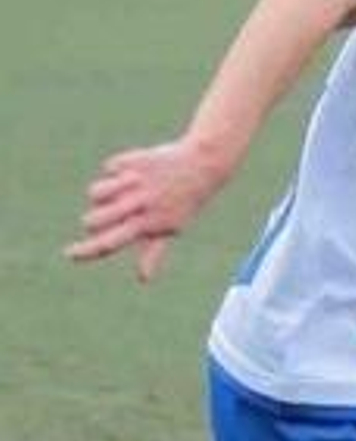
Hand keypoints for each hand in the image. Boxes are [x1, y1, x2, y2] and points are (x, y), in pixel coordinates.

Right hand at [64, 138, 231, 282]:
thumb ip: (152, 251)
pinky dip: (117, 170)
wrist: (202, 166)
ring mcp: (136, 182)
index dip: (87, 251)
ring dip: (102, 192)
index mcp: (147, 224)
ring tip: (120, 189)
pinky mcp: (134, 161)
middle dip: (93, 220)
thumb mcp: (172, 227)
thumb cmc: (184, 202)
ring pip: (95, 192)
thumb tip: (143, 279)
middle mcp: (140, 204)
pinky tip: (136, 170)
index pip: (111, 243)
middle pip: (93, 219)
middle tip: (109, 213)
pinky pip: (109, 168)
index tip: (69, 254)